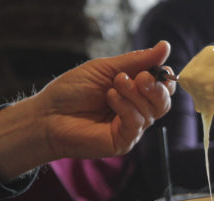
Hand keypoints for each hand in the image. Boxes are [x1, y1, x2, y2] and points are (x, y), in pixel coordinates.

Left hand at [0, 41, 175, 181]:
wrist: (48, 114)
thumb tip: (165, 46)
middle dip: (155, 87)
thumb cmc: (73, 91)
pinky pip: (137, 123)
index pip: (164, 88)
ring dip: (134, 94)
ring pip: (152, 111)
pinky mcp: (124, 141)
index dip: (164, 78)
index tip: (156, 69)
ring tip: (114, 85)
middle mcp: (137, 111)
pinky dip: (126, 107)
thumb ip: (137, 60)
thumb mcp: (106, 68)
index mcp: (135, 93)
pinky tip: (110, 98)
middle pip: (164, 102)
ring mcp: (132, 128)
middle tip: (139, 78)